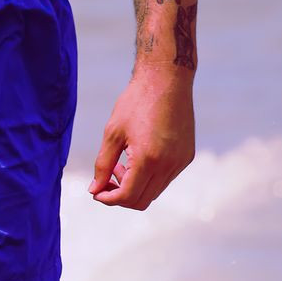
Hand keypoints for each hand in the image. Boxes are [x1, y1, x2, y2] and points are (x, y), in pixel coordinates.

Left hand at [90, 70, 194, 209]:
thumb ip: (102, 165)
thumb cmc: (136, 102)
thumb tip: (95, 190)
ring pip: (155, 191)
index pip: (128, 196)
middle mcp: (169, 164)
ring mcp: (181, 161)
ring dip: (135, 186)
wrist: (166, 80)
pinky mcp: (187, 156)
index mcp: (149, 159)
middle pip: (142, 200)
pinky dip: (149, 177)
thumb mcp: (112, 133)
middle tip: (107, 178)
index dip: (109, 199)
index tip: (96, 192)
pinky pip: (166, 179)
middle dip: (120, 195)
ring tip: (122, 164)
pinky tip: (137, 157)